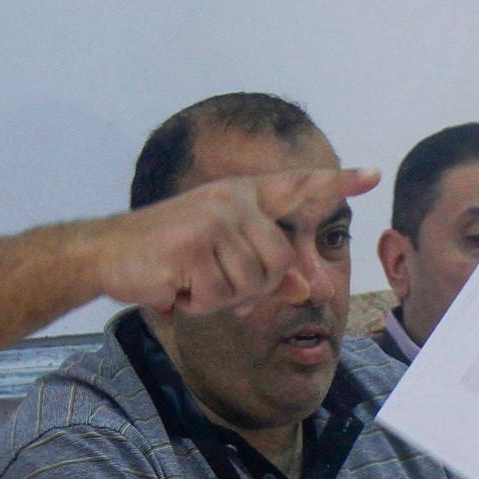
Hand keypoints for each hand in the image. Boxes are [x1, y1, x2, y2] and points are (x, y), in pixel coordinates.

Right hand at [91, 166, 380, 314]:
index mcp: (243, 197)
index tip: (372, 175)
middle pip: (280, 263)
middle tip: (210, 282)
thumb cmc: (169, 259)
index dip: (337, 182)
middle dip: (250, 288)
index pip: (299, 186)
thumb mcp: (224, 265)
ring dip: (219, 297)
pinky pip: (218, 295)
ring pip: (251, 283)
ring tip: (189, 280)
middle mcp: (232, 201)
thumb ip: (271, 276)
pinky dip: (196, 302)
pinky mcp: (192, 245)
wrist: (106, 254)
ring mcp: (213, 219)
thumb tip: (309, 288)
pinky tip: (174, 285)